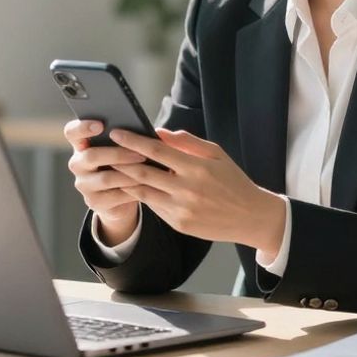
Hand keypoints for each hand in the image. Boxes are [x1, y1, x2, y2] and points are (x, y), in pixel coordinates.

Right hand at [63, 119, 147, 243]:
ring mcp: (83, 184)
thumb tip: (142, 131)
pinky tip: (145, 185)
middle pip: (91, 156)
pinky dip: (132, 190)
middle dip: (118, 154)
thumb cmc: (122, 163)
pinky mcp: (93, 201)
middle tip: (140, 153)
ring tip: (148, 169)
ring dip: (129, 173)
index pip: (72, 132)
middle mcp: (77, 164)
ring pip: (105, 178)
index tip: (100, 125)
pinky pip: (114, 196)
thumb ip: (123, 138)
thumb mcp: (120, 148)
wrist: (120, 197)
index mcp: (80, 144)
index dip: (83, 128)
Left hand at [109, 128, 285, 256]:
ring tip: (112, 167)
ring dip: (126, 179)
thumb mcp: (216, 153)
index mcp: (196, 167)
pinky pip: (153, 207)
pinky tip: (133, 185)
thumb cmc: (233, 180)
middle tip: (105, 150)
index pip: (157, 151)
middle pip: (143, 172)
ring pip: (144, 191)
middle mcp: (187, 189)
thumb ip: (187, 142)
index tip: (117, 132)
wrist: (250, 216)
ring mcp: (181, 209)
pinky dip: (141, 195)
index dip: (133, 141)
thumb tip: (159, 132)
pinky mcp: (179, 224)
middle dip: (121, 160)